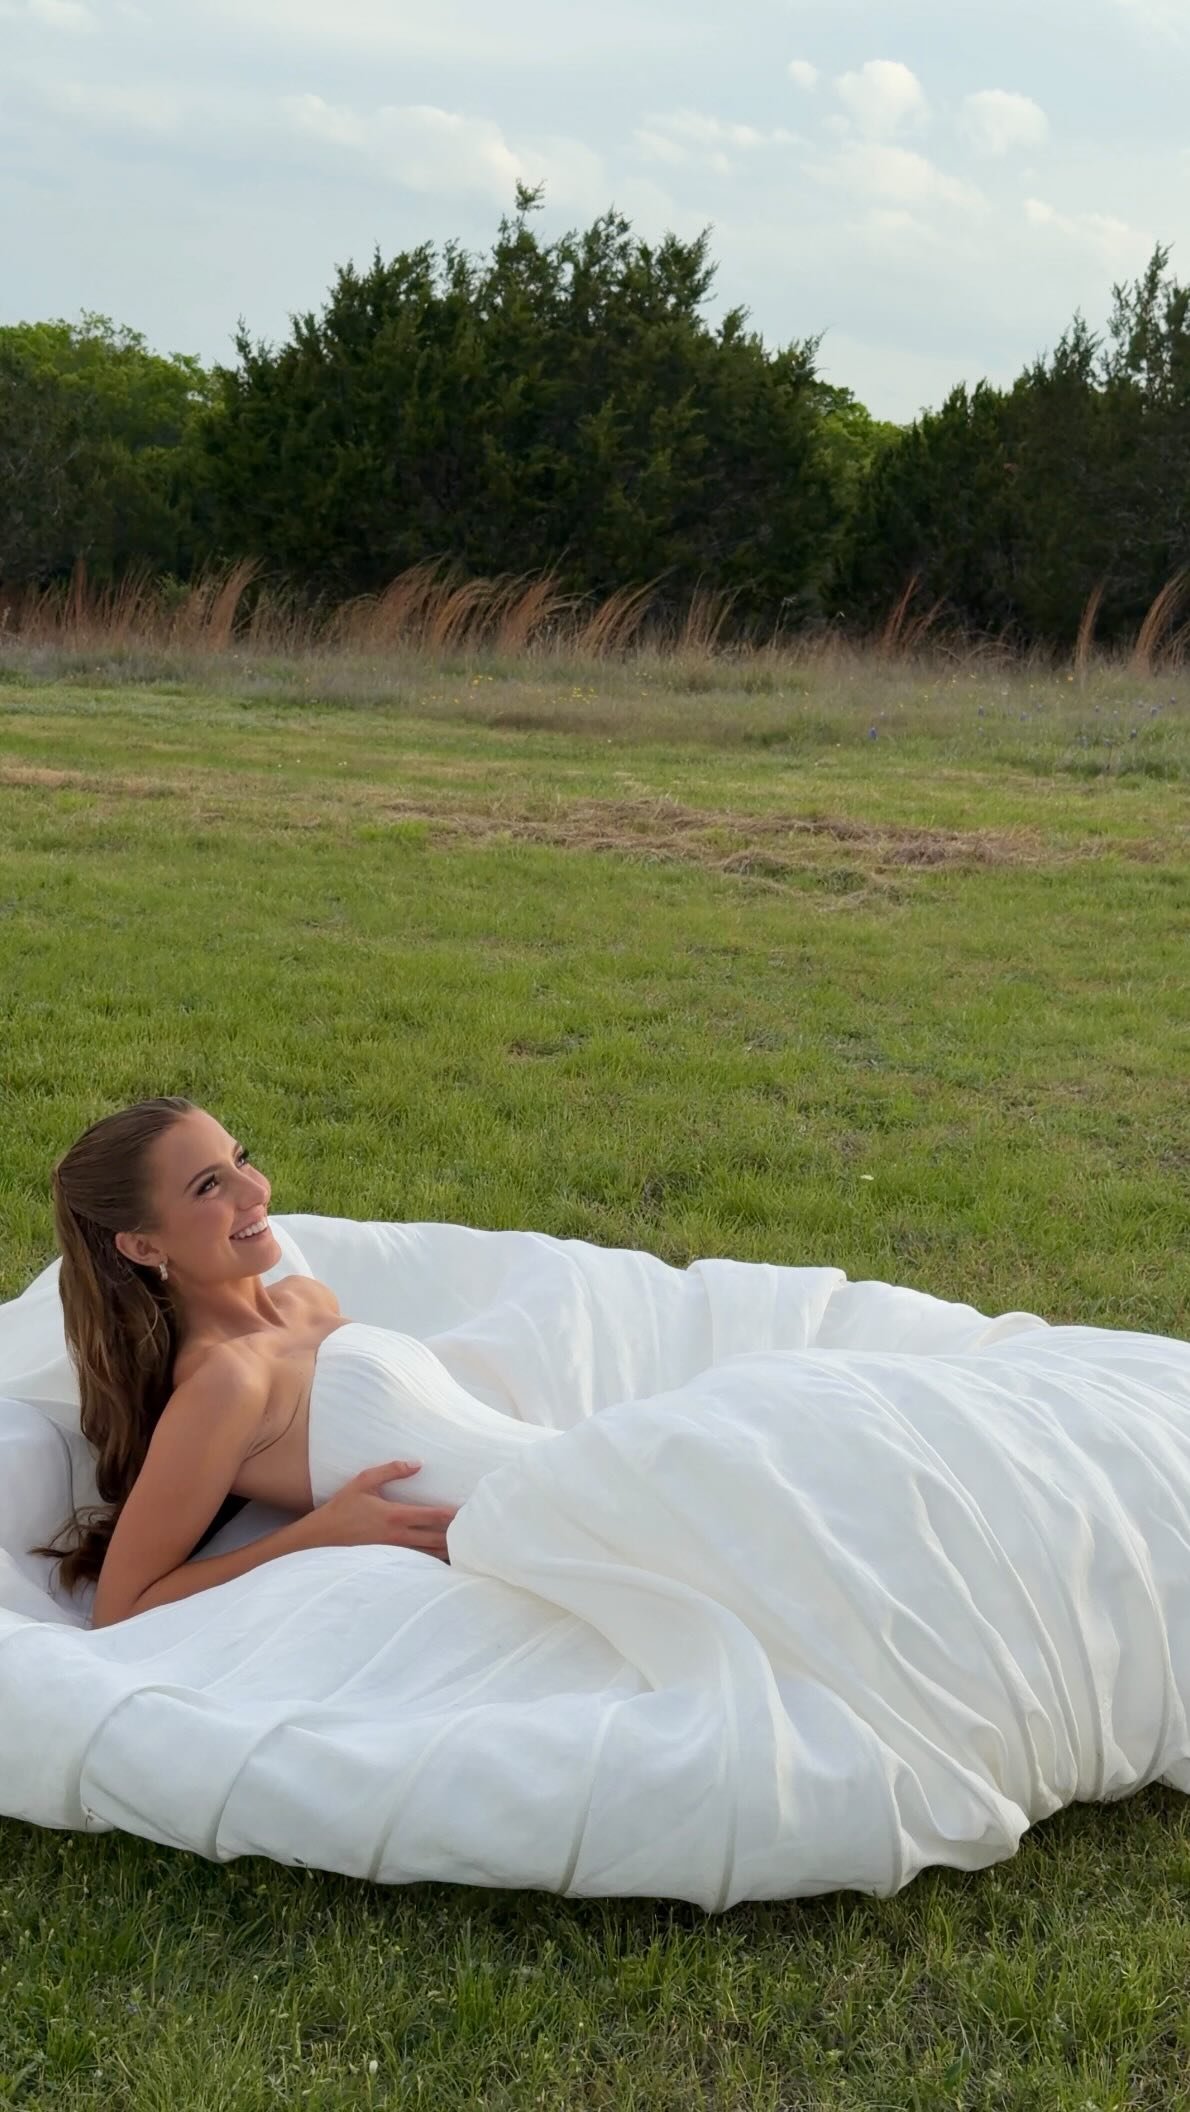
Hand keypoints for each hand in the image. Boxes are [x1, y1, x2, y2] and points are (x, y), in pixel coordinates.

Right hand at [312, 1460, 457, 1562]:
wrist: (320, 1539)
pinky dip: (432, 1561)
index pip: (433, 1516)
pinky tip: (443, 1558)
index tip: (468, 1510)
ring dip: (447, 1549)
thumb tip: (417, 1463)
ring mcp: (394, 1553)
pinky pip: (417, 1563)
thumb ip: (391, 1471)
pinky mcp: (388, 1562)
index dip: (453, 1514)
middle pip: (438, 1538)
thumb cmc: (342, 1508)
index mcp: (395, 1515)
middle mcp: (398, 1537)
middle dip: (456, 1534)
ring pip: (430, 1554)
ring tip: (465, 1544)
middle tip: (474, 1529)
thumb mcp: (363, 1482)